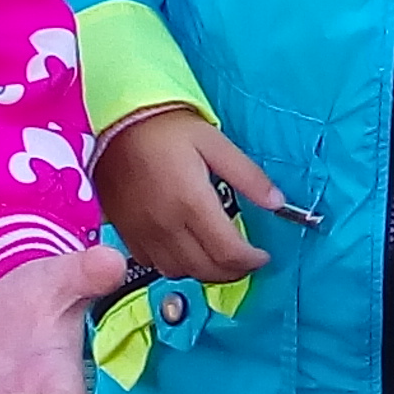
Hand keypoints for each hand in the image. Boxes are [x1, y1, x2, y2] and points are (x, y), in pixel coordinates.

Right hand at [93, 109, 279, 284]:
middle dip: (232, 271)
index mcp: (191, 203)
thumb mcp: (215, 143)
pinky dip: (174, 265)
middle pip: (205, 270)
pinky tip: (185, 249)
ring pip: (178, 273)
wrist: (116, 120)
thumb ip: (248, 176)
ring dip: (203, 271)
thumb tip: (278, 202)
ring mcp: (142, 232)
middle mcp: (166, 225)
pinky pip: (152, 264)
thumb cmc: (167, 127)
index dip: (251, 261)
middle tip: (246, 261)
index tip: (263, 256)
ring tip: (218, 257)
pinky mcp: (125, 232)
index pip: (228, 252)